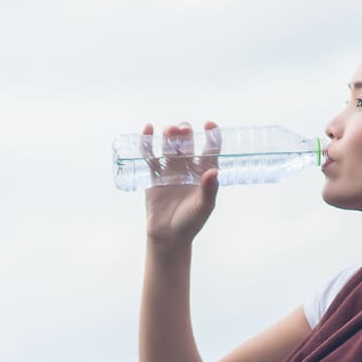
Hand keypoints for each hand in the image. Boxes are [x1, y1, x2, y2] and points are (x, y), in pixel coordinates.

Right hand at [143, 121, 220, 245]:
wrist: (168, 236)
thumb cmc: (191, 222)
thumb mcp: (204, 207)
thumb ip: (209, 190)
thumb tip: (214, 172)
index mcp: (204, 172)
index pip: (210, 148)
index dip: (211, 135)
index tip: (209, 125)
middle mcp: (188, 168)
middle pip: (187, 144)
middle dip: (185, 134)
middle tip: (183, 130)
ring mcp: (170, 170)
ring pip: (169, 147)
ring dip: (169, 136)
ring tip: (170, 131)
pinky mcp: (154, 175)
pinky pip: (150, 155)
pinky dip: (147, 142)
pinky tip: (148, 129)